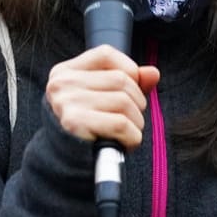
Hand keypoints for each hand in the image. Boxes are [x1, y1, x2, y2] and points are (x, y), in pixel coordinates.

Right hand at [44, 45, 158, 150]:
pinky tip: (125, 142)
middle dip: (137, 102)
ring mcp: (66, 102)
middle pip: (120, 79)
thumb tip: (153, 73)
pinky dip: (132, 137)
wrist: (65, 162)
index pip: (106, 54)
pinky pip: (120, 123)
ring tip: (127, 132)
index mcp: (66, 71)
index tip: (131, 90)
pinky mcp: (74, 123)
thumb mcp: (104, 98)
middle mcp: (63, 83)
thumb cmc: (87, 127)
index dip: (128, 69)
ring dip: (136, 122)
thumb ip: (129, 82)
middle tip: (130, 119)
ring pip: (124, 101)